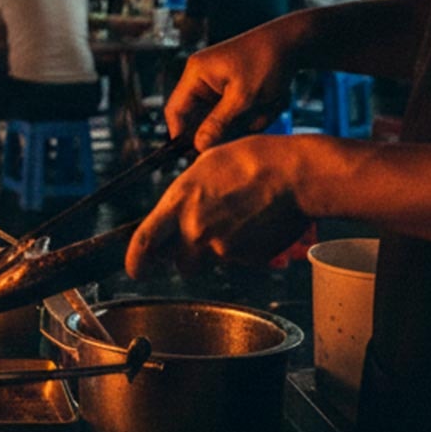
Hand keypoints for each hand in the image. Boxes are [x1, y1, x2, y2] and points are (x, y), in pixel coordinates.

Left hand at [126, 136, 310, 277]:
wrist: (295, 174)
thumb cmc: (251, 161)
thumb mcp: (204, 166)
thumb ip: (185, 195)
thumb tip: (178, 211)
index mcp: (179, 204)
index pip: (145, 242)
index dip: (136, 261)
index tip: (135, 270)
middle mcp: (197, 231)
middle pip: (181, 264)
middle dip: (188, 257)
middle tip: (205, 237)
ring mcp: (225, 249)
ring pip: (212, 262)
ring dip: (218, 252)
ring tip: (237, 220)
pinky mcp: (251, 259)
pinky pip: (241, 261)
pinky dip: (245, 250)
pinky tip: (257, 224)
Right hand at [164, 20, 297, 150]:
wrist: (291, 41)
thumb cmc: (266, 62)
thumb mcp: (243, 96)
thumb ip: (219, 123)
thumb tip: (198, 147)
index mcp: (195, 74)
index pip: (175, 111)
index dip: (181, 136)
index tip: (197, 156)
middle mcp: (200, 78)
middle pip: (200, 118)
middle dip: (226, 127)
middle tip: (250, 126)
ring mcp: (216, 83)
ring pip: (222, 118)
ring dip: (245, 120)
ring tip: (268, 107)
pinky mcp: (231, 88)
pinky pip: (235, 112)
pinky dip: (252, 114)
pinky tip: (269, 103)